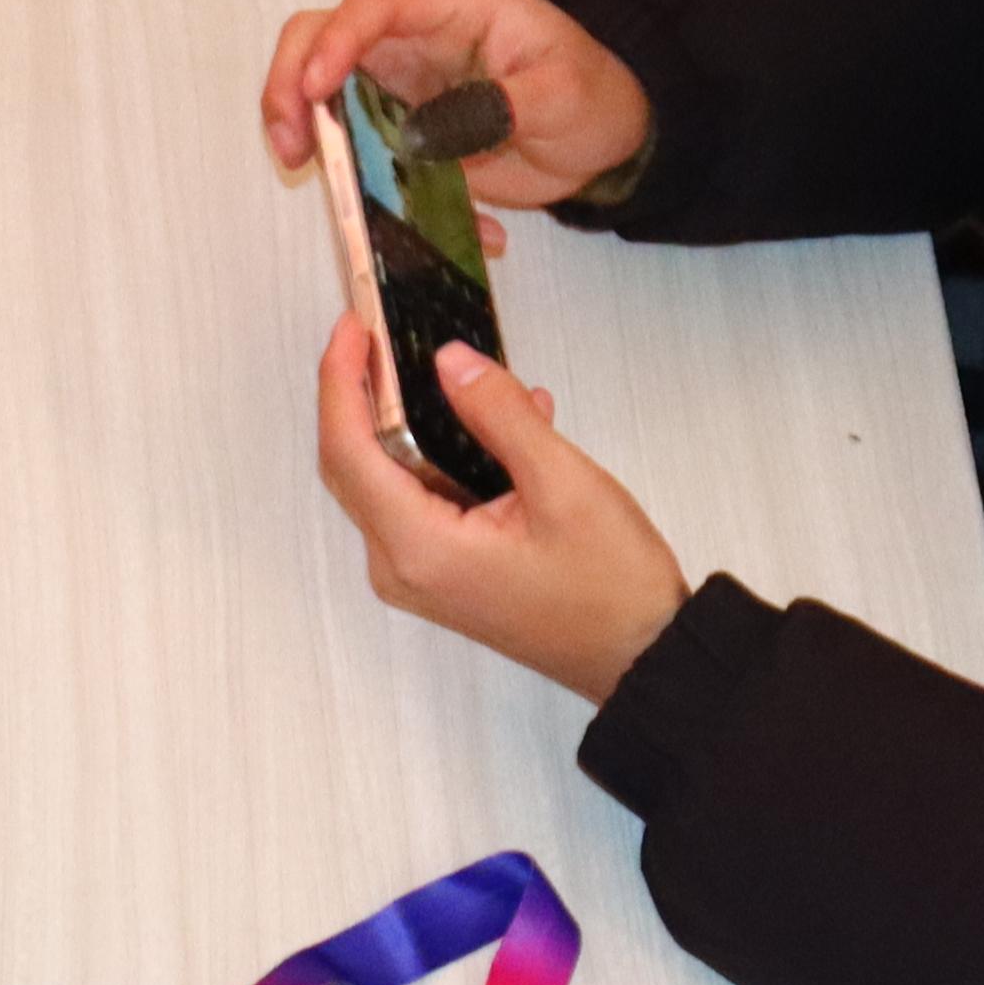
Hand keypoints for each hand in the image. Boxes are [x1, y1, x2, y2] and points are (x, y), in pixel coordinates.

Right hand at [255, 0, 653, 208]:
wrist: (607, 135)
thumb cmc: (593, 98)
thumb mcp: (561, 97)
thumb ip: (495, 108)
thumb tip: (419, 133)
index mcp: (454, 3)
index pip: (376, 4)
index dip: (336, 41)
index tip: (314, 91)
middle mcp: (414, 31)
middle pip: (323, 34)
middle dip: (292, 81)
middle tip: (291, 142)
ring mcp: (400, 76)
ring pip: (322, 85)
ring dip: (302, 125)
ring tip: (302, 169)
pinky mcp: (398, 121)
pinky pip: (354, 139)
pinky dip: (346, 171)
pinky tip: (365, 207)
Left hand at [316, 314, 690, 703]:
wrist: (640, 655)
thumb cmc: (610, 590)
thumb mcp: (563, 483)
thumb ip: (499, 415)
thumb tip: (451, 363)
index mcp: (420, 548)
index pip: (349, 449)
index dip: (343, 380)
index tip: (353, 329)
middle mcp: (403, 567)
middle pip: (353, 463)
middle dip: (360, 393)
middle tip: (380, 335)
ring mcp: (419, 574)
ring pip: (385, 477)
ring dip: (406, 420)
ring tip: (447, 368)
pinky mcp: (441, 571)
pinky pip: (419, 498)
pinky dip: (440, 452)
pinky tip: (495, 421)